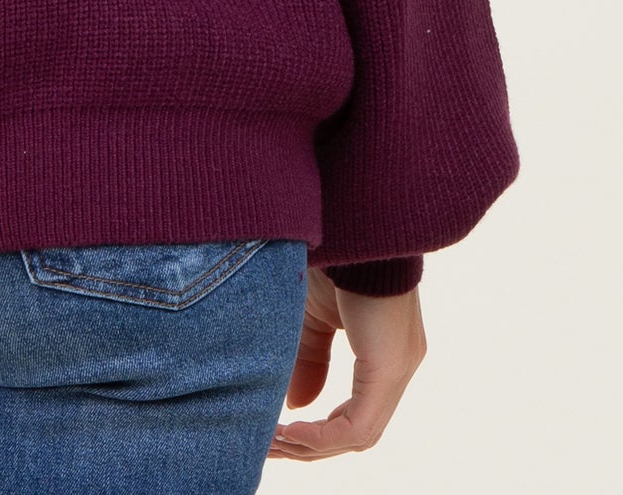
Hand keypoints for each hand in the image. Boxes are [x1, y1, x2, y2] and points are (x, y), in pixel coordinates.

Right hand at [268, 270, 426, 460]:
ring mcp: (398, 367)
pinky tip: (291, 432)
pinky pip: (360, 424)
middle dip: (309, 446)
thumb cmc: (334, 258)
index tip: (276, 434)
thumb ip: (308, 361)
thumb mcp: (311, 317)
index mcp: (383, 353)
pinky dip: (323, 436)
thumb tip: (295, 408)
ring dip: (312, 445)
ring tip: (273, 442)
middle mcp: (398, 365)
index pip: (354, 413)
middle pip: (356, 432)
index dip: (316, 432)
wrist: (349, 220)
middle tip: (268, 446)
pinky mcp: (389, 366)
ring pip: (358, 434)